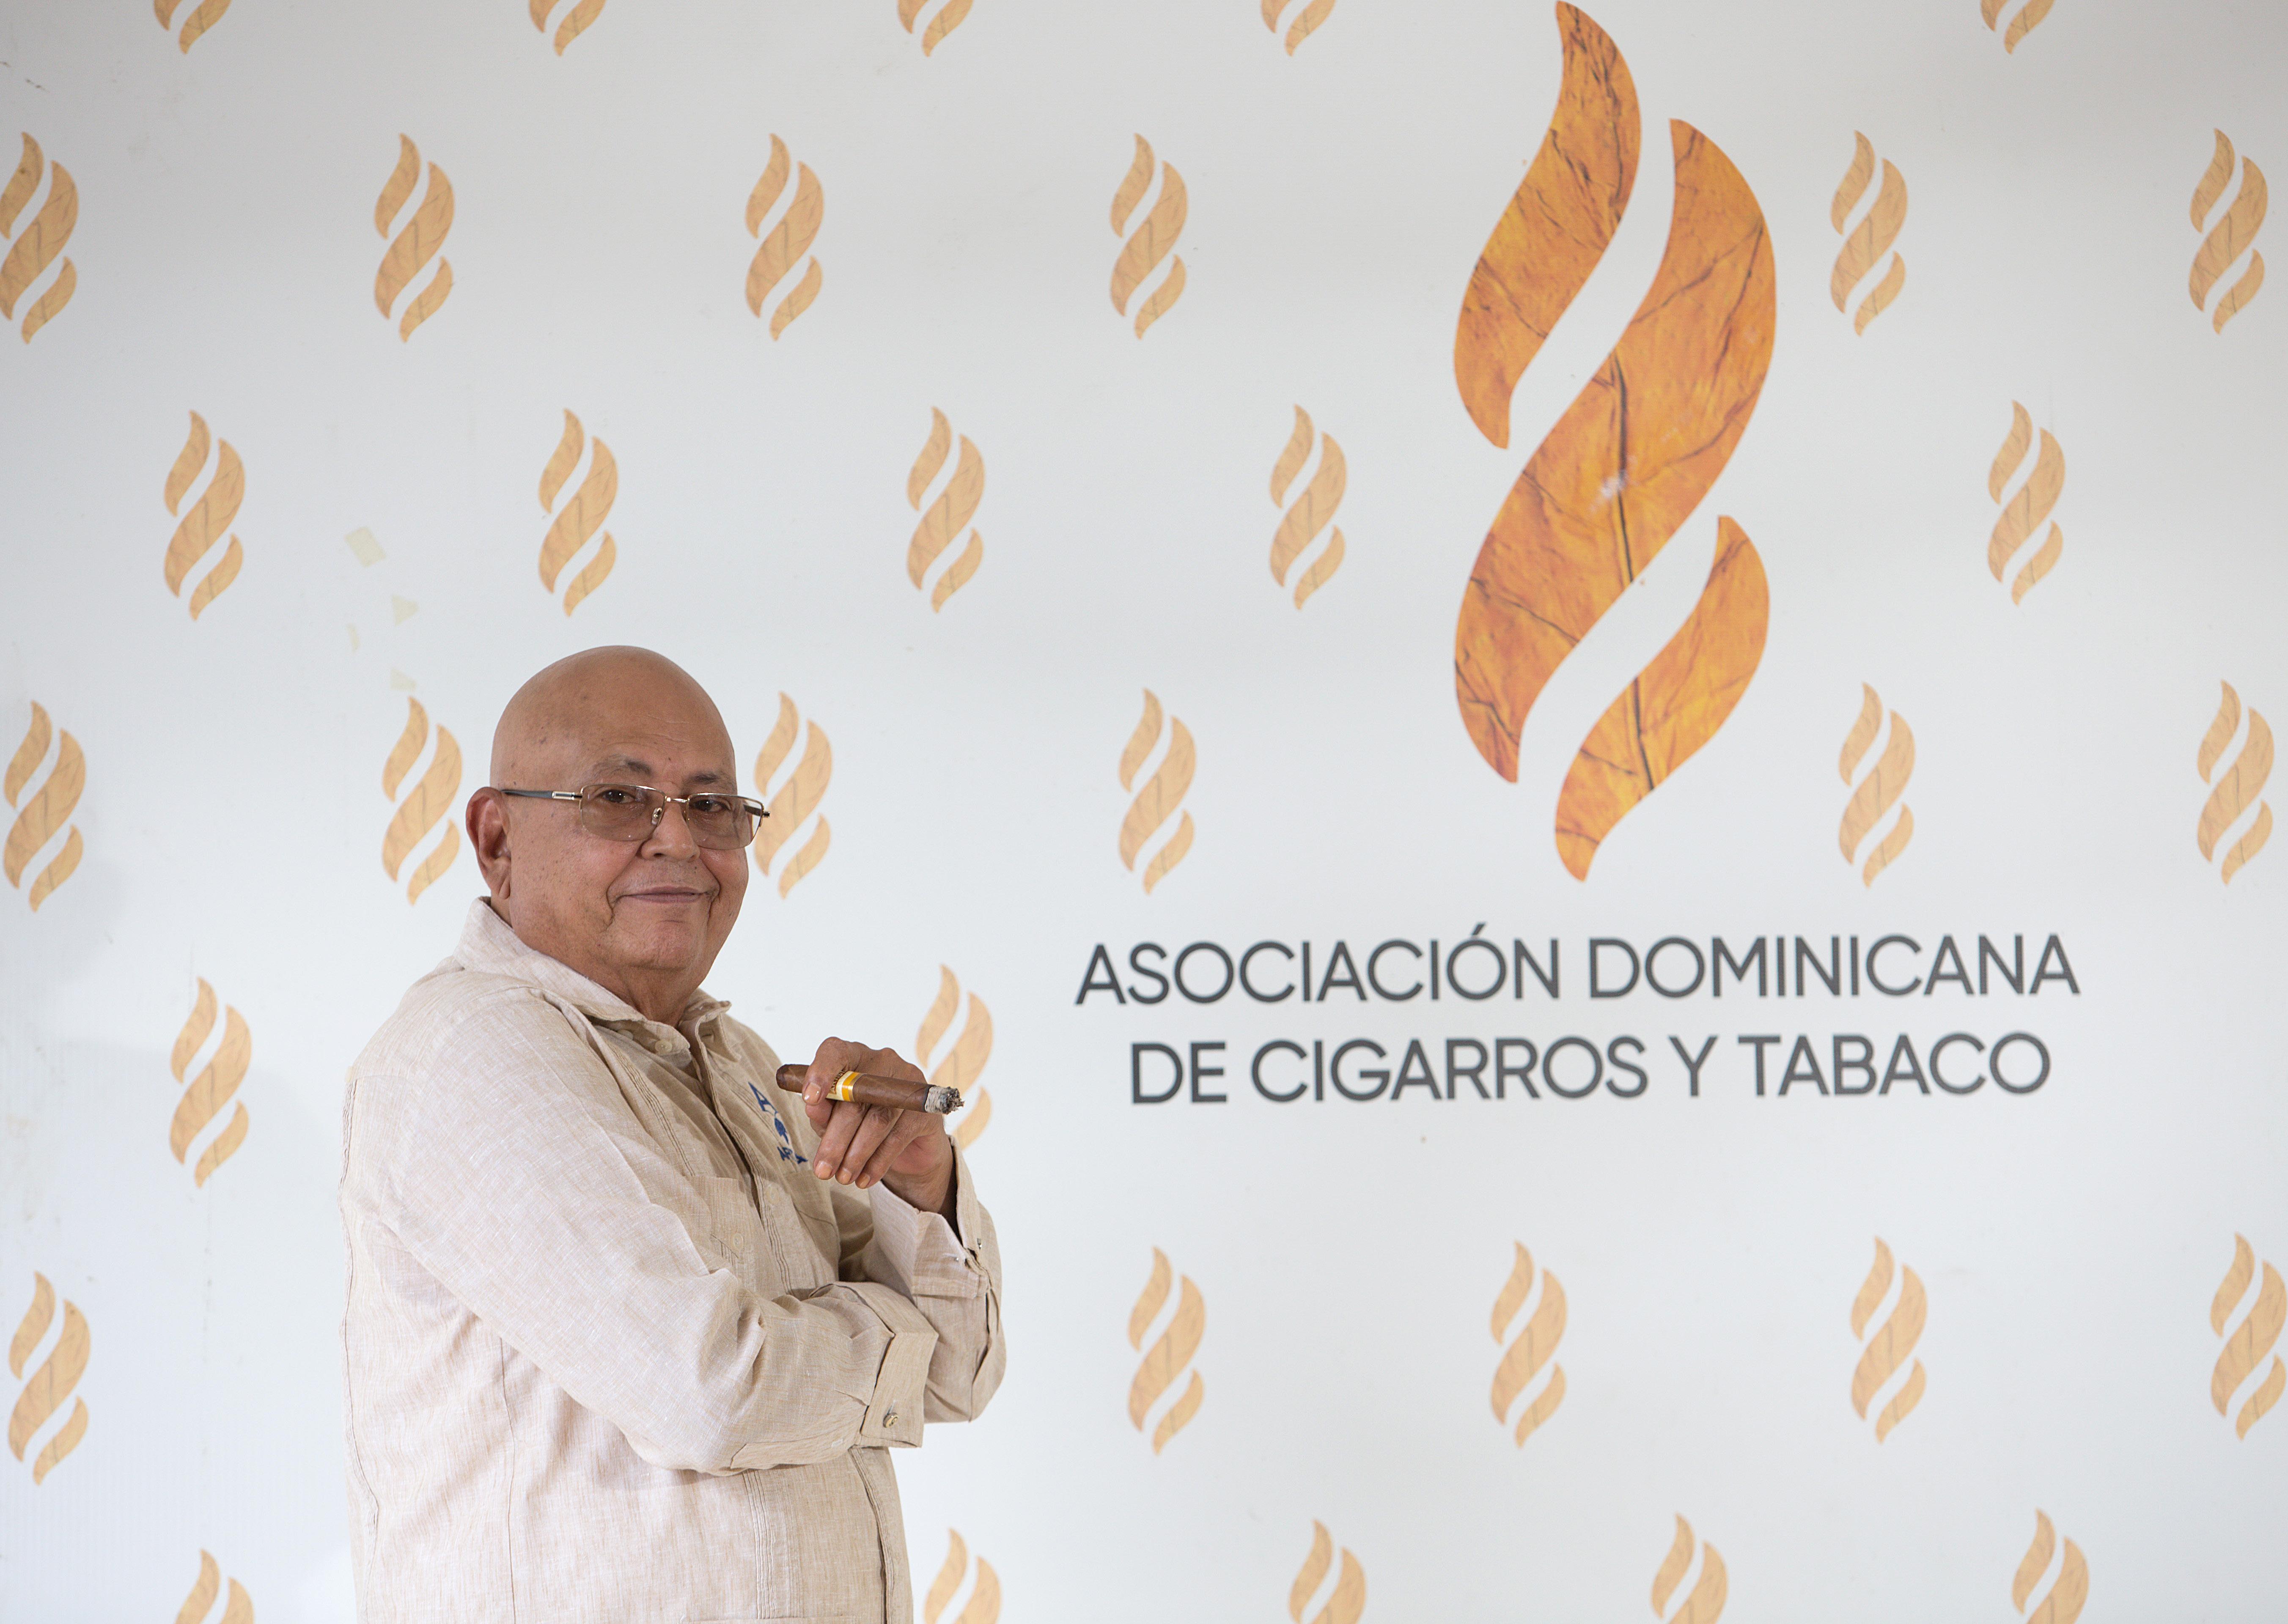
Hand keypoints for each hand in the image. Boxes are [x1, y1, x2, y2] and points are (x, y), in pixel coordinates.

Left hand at [800, 1038, 954, 1215]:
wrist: (907, 1144)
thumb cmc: (859, 1123)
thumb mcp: (834, 1119)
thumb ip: (823, 1112)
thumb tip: (812, 1105)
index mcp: (853, 1056)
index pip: (835, 1052)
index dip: (821, 1072)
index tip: (809, 1099)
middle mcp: (883, 1062)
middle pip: (855, 1098)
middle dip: (836, 1138)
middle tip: (822, 1170)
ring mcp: (908, 1082)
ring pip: (878, 1119)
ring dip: (857, 1154)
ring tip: (843, 1178)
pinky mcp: (925, 1108)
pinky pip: (898, 1136)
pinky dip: (878, 1162)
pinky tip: (865, 1179)